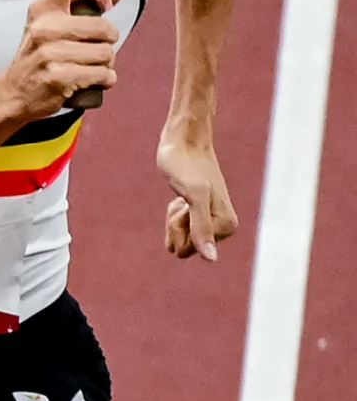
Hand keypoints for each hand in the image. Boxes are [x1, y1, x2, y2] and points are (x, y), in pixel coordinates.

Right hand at [0, 0, 125, 117]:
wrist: (13, 92)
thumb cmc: (38, 57)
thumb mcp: (56, 25)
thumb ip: (91, 2)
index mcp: (43, 10)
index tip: (105, 3)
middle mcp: (44, 29)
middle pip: (103, 26)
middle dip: (107, 41)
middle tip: (94, 48)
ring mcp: (50, 53)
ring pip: (106, 53)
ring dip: (105, 64)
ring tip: (88, 67)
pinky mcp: (59, 77)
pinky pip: (103, 74)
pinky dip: (104, 80)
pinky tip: (90, 80)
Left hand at [159, 123, 236, 261]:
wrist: (184, 141)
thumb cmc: (184, 165)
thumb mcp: (193, 196)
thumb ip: (201, 227)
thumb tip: (211, 259)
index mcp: (227, 226)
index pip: (187, 251)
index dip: (179, 227)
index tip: (187, 202)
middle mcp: (225, 226)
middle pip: (184, 248)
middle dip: (175, 225)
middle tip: (183, 199)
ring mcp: (213, 220)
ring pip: (180, 239)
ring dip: (174, 218)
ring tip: (183, 196)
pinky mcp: (201, 213)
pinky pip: (180, 230)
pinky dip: (174, 214)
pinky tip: (182, 196)